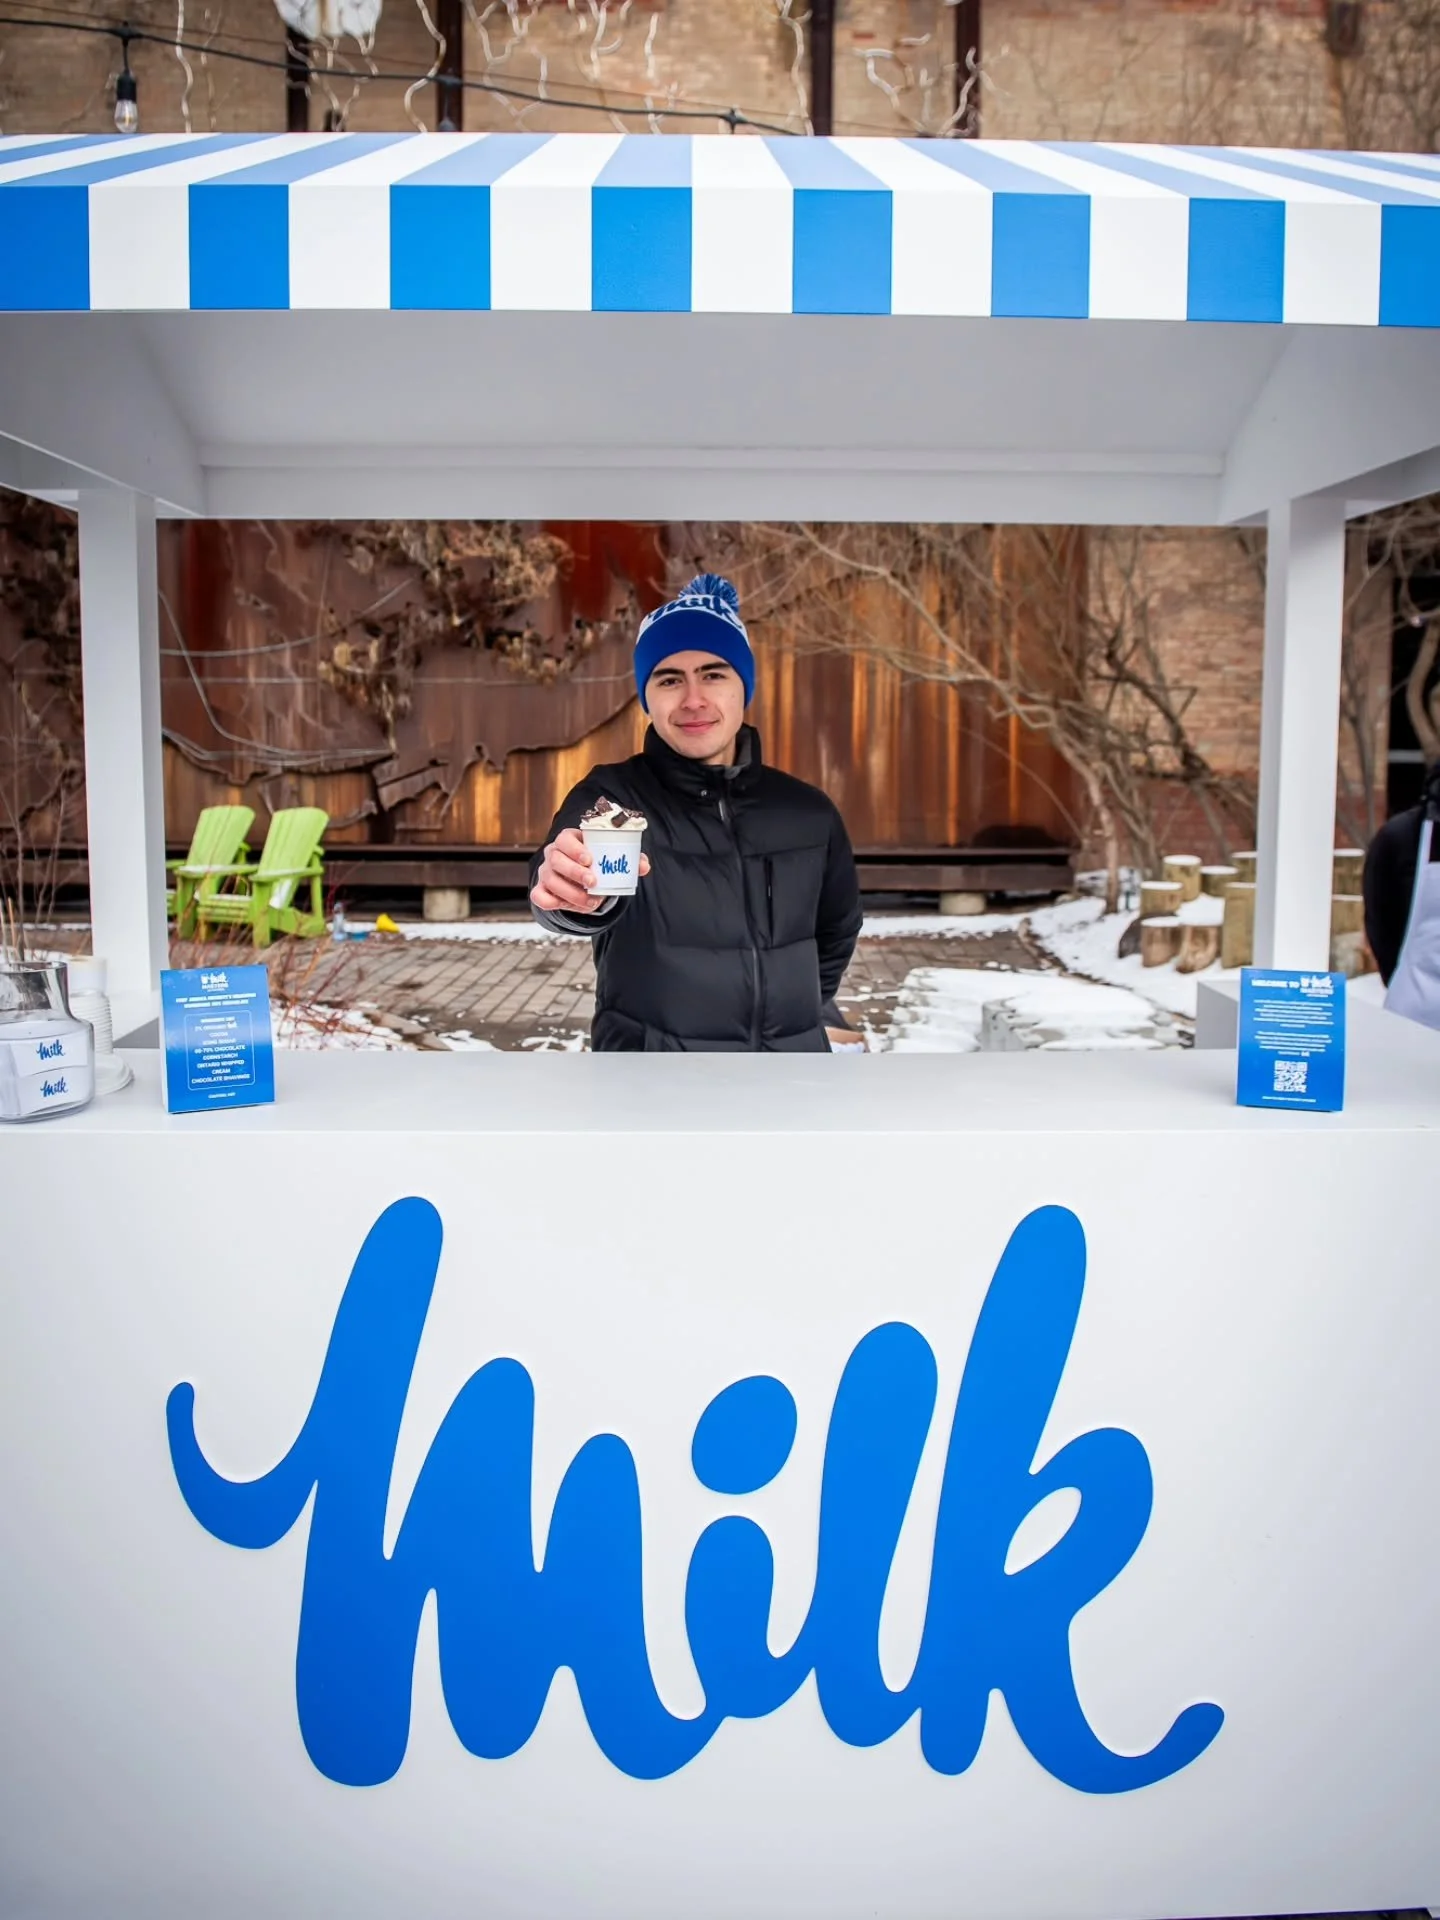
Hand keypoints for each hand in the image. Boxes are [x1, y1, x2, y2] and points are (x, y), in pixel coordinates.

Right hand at [531, 827, 649, 913]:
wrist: (581, 881)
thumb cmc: (596, 864)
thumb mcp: (611, 859)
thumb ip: (628, 861)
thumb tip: (644, 866)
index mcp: (569, 840)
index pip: (565, 838)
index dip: (574, 848)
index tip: (589, 859)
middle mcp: (553, 854)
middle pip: (555, 859)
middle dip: (574, 872)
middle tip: (593, 882)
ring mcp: (545, 872)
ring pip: (549, 880)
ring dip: (570, 892)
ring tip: (591, 902)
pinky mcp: (542, 889)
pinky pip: (539, 896)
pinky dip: (551, 902)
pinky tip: (568, 906)